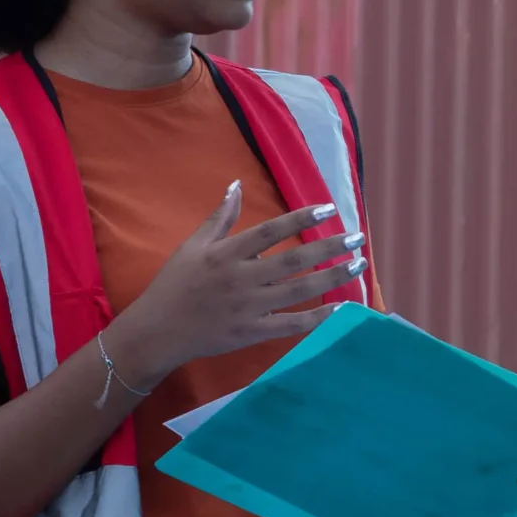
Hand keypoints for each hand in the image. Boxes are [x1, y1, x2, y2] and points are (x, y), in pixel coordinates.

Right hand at [116, 182, 364, 382]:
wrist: (158, 331)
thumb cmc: (175, 284)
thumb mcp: (192, 246)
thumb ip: (219, 217)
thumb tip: (236, 185)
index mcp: (227, 253)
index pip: (271, 231)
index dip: (301, 218)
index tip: (329, 210)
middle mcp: (241, 278)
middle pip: (294, 260)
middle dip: (330, 248)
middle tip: (358, 238)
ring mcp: (249, 307)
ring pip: (300, 290)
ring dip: (333, 278)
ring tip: (358, 265)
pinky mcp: (253, 332)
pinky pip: (292, 324)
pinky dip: (318, 317)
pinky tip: (342, 307)